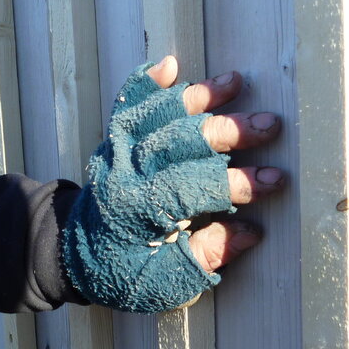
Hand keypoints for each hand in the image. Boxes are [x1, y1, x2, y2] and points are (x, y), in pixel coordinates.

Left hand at [61, 56, 283, 312]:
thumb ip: (204, 257)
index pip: (191, 187)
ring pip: (154, 114)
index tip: (275, 180)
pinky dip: (147, 83)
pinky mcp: (112, 139)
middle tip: (270, 125)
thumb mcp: (164, 282)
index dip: (236, 183)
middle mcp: (122, 173)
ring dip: (196, 96)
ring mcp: (114, 151)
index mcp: (135, 212)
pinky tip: (171, 66)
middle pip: (176, 141)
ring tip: (235, 83)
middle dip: (226, 131)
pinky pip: (126, 105)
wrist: (74, 255)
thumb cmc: (125, 271)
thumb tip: (249, 231)